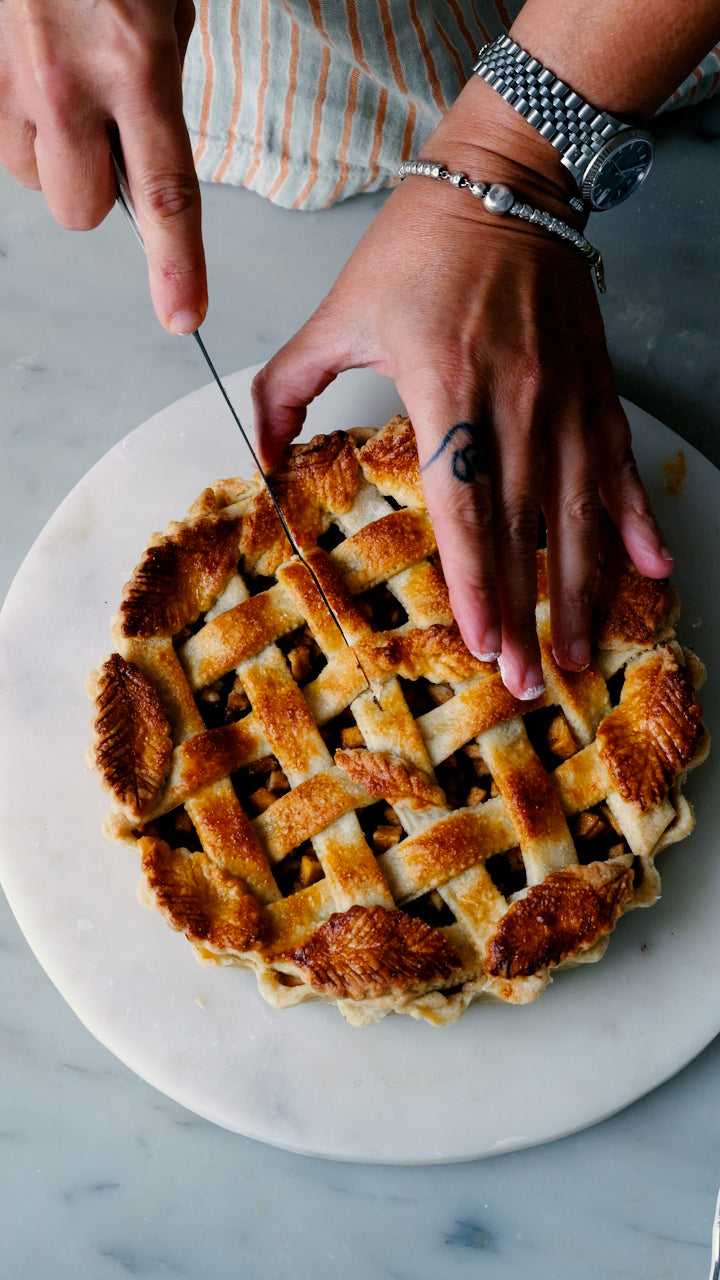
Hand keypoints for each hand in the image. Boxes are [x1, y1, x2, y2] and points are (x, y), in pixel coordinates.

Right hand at [0, 0, 205, 332]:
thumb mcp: (165, 4)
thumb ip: (158, 79)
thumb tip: (145, 138)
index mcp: (134, 64)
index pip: (164, 193)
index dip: (175, 265)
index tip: (183, 316)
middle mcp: (65, 84)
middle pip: (77, 210)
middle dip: (94, 191)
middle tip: (106, 138)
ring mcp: (7, 80)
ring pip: (31, 178)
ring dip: (52, 153)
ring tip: (62, 87)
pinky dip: (18, 123)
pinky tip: (30, 75)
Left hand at [252, 92, 671, 699]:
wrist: (506, 180)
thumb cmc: (419, 245)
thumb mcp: (338, 311)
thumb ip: (289, 387)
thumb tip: (262, 459)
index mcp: (447, 388)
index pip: (466, 507)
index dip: (477, 581)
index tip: (482, 642)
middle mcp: (517, 402)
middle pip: (527, 528)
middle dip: (526, 612)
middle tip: (527, 682)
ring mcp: (566, 398)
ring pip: (580, 512)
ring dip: (581, 589)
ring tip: (577, 652)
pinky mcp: (596, 388)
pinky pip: (619, 467)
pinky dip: (635, 520)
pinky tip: (651, 569)